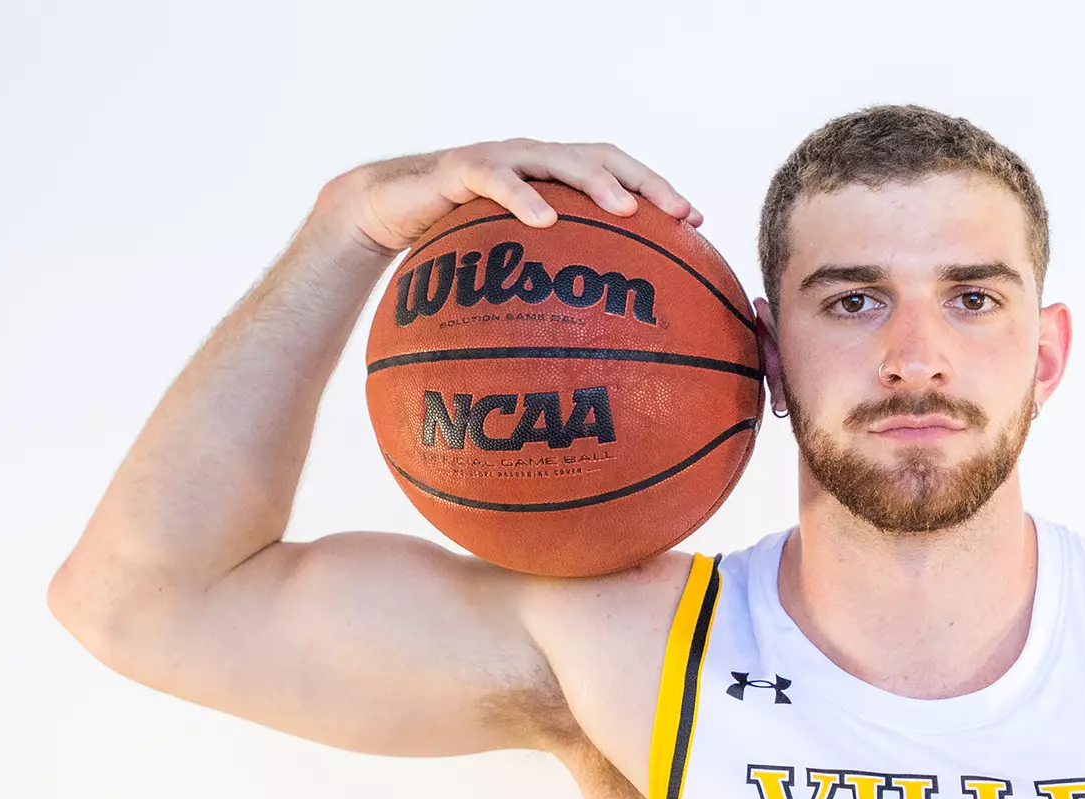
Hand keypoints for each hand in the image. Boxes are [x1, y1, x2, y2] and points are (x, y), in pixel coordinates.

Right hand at [320, 138, 702, 256]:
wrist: (387, 209)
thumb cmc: (456, 247)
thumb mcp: (510, 271)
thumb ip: (548, 292)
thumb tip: (594, 355)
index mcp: (556, 180)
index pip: (619, 176)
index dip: (659, 193)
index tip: (697, 225)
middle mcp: (536, 161)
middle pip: (602, 157)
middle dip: (645, 182)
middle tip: (678, 214)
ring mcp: (502, 158)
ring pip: (558, 159)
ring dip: (596, 181)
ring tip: (625, 208)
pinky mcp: (462, 166)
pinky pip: (496, 179)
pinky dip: (523, 197)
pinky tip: (544, 221)